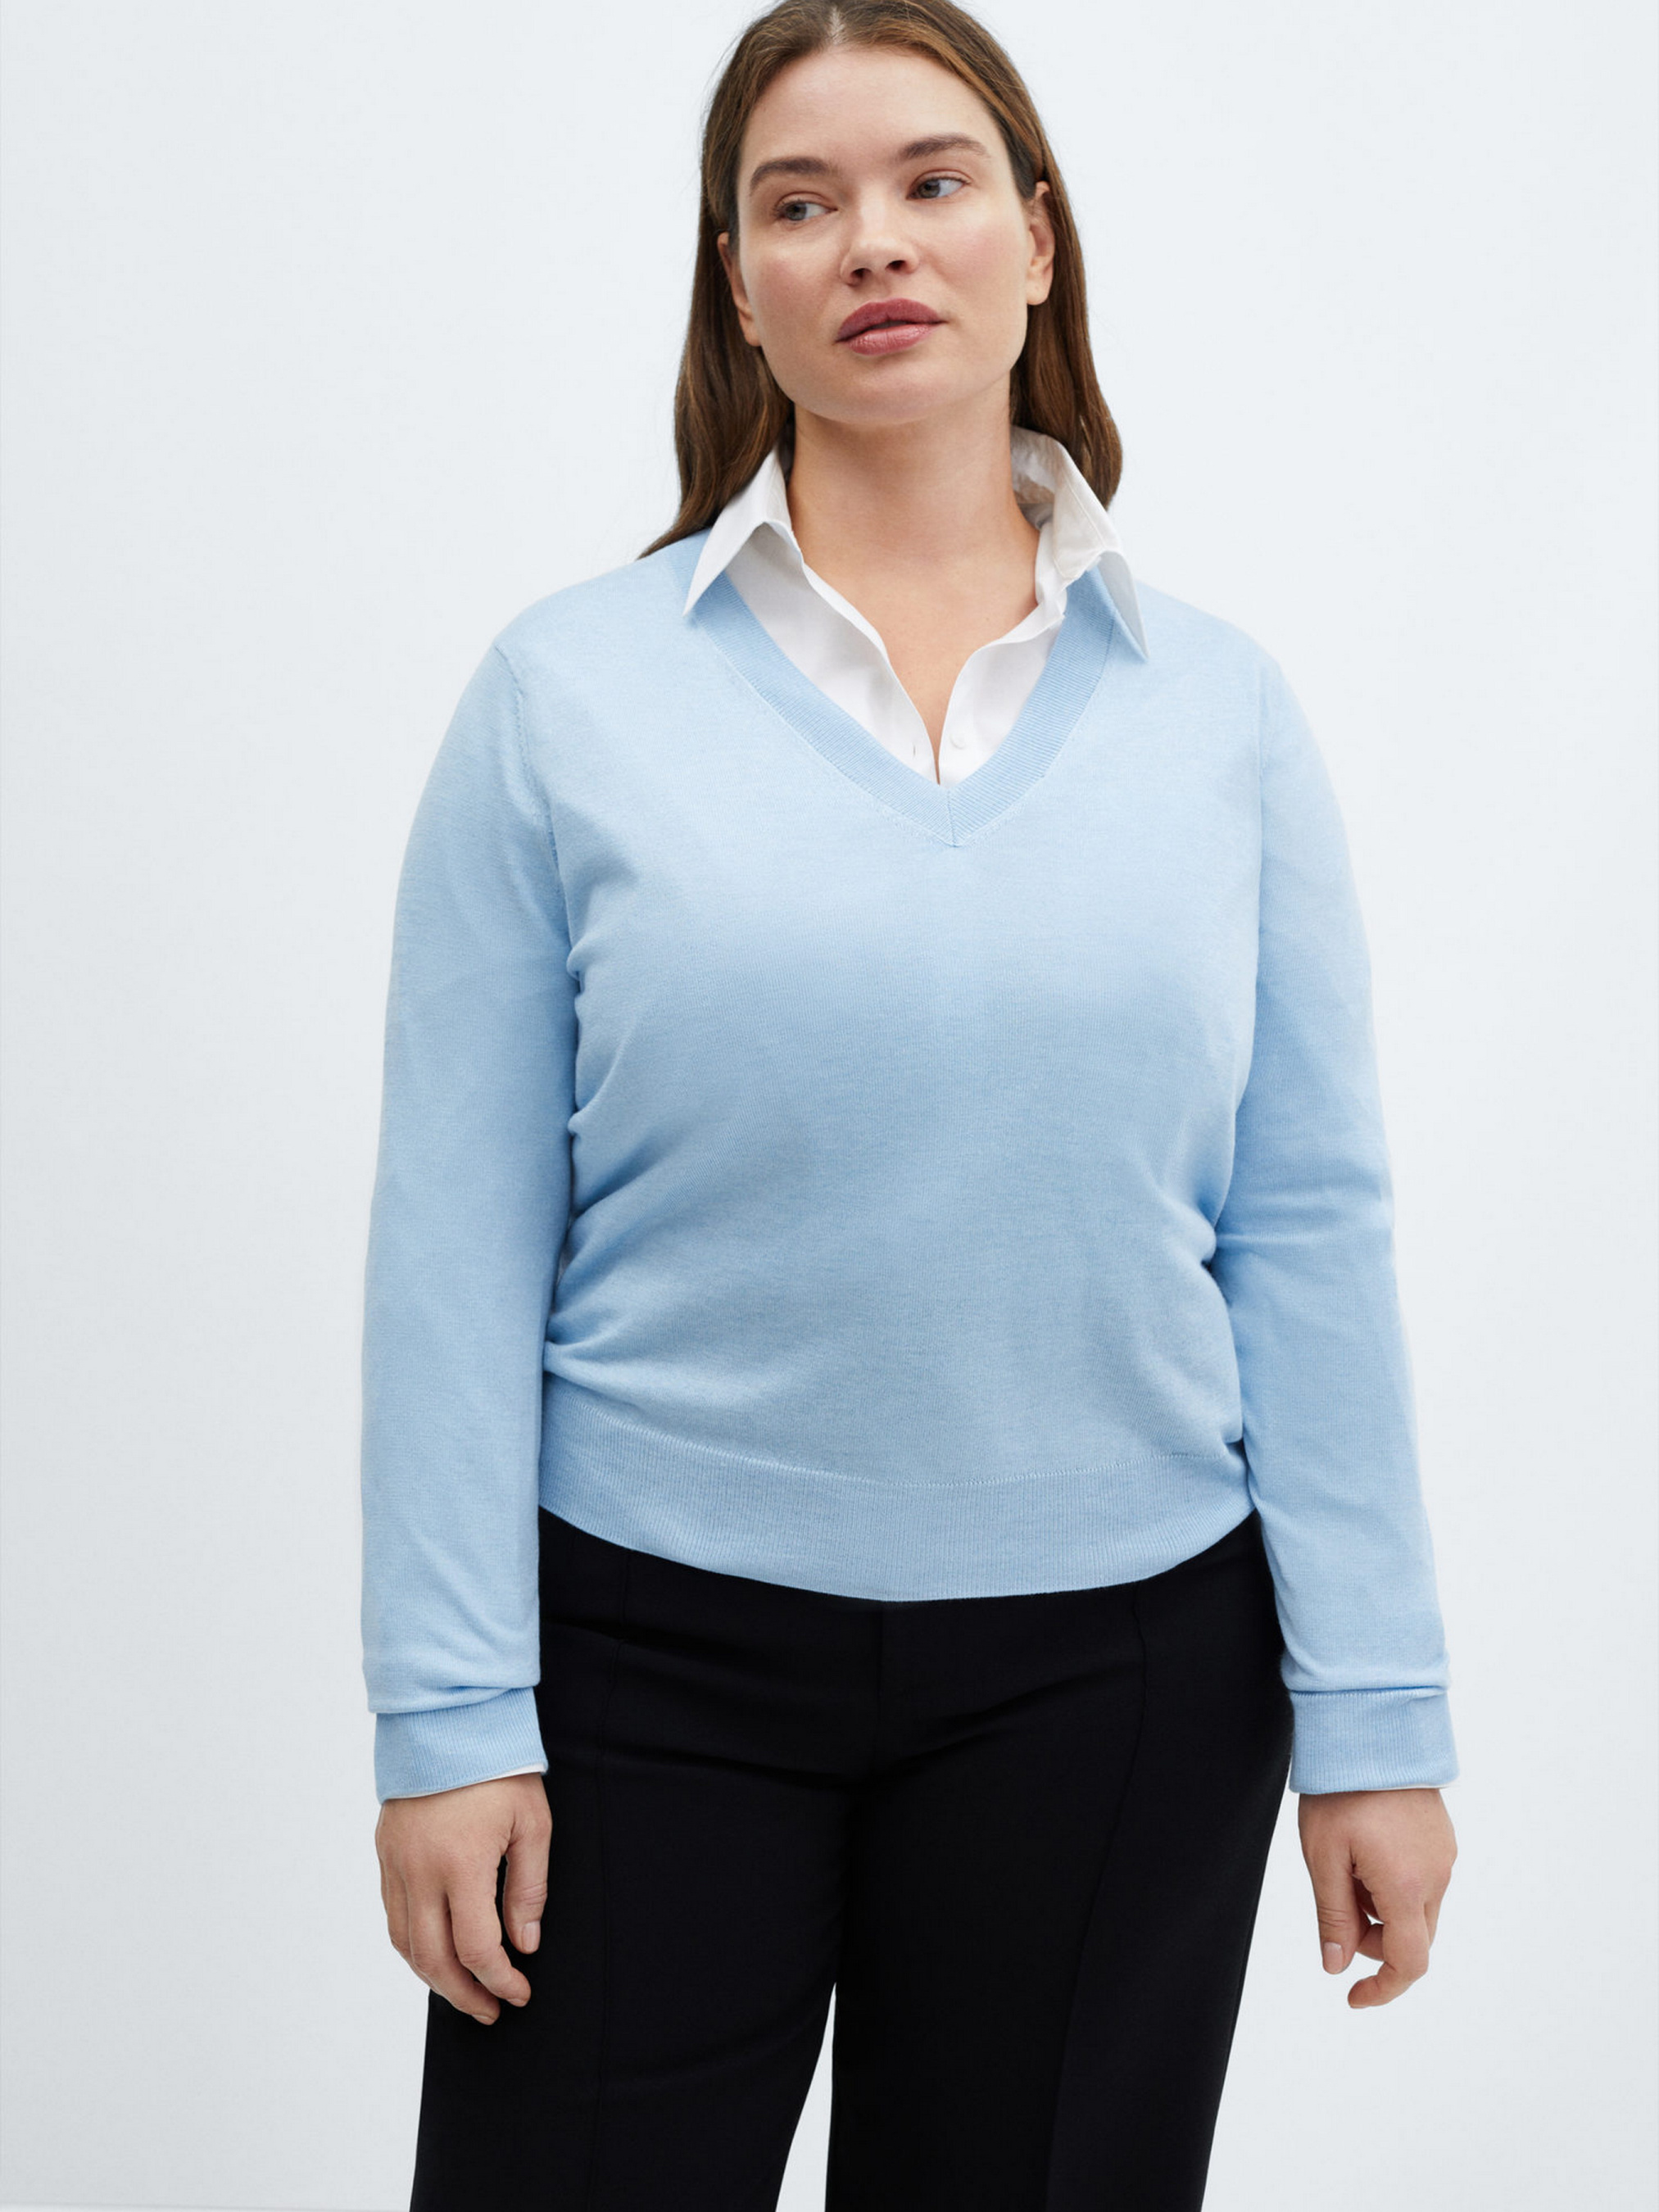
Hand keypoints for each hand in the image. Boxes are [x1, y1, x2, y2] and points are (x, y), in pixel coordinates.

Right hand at [375, 1773, 551, 2024]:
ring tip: (464, 1990)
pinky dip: (412, 1944)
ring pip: (404, 1943)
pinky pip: (392, 1914)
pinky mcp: (385, 1852)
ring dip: (433, 1977)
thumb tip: (525, 1944)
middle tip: (491, 2010)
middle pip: (433, 1959)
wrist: (447, 1719)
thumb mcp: (532, 1823)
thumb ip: (528, 1889)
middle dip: (464, 1994)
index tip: (519, 1993)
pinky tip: (435, 1950)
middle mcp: (419, 1871)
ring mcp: (396, 1863)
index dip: (499, 1980)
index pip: (476, 1949)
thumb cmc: (498, 1767)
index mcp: (461, 1865)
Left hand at [1298, 1786, 1455, 2008]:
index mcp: (1408, 1887)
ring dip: (1381, 1909)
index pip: (1409, 1963)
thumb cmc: (1343, 1787)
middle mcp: (1437, 1876)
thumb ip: (1333, 1917)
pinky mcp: (1441, 1836)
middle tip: (1336, 1907)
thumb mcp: (1323, 1856)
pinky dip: (1394, 1884)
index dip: (1383, 1988)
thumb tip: (1337, 1965)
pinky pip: (1422, 1879)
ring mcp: (1444, 1854)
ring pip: (1417, 1908)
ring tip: (1345, 1864)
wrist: (1371, 1727)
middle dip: (1374, 1941)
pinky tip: (1364, 1850)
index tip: (1354, 1996)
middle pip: (1413, 1937)